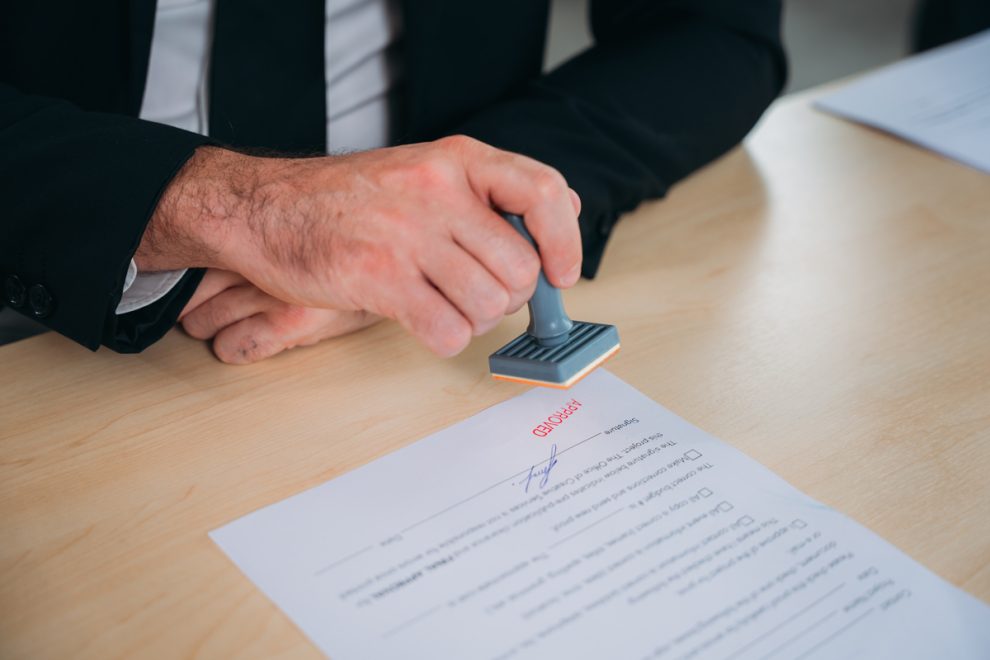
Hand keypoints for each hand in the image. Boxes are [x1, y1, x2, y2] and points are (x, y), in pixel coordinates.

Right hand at [137, 136, 581, 355]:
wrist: (263, 208)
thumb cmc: (347, 198)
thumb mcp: (424, 169)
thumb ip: (491, 190)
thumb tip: (565, 206)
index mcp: (455, 160)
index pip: (543, 191)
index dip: (565, 240)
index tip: (562, 273)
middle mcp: (437, 192)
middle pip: (519, 268)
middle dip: (509, 297)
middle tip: (480, 295)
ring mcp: (407, 236)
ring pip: (489, 305)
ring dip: (476, 320)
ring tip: (447, 306)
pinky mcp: (377, 280)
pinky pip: (447, 331)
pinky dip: (445, 339)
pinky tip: (424, 321)